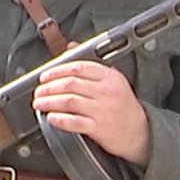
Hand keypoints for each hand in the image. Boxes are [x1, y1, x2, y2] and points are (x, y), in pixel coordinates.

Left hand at [31, 61, 151, 165]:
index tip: (44, 76)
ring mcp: (103, 110)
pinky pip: (75, 122)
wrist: (140, 132)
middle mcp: (107, 91)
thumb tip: (70, 47)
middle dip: (49, 87)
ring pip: (69, 101)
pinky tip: (51, 117)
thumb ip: (90, 64)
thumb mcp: (112, 80)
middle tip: (39, 91)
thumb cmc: (123, 105)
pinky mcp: (100, 128)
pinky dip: (60, 119)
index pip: (78, 67)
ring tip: (39, 103)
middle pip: (71, 84)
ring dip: (50, 102)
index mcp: (110, 76)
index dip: (57, 71)